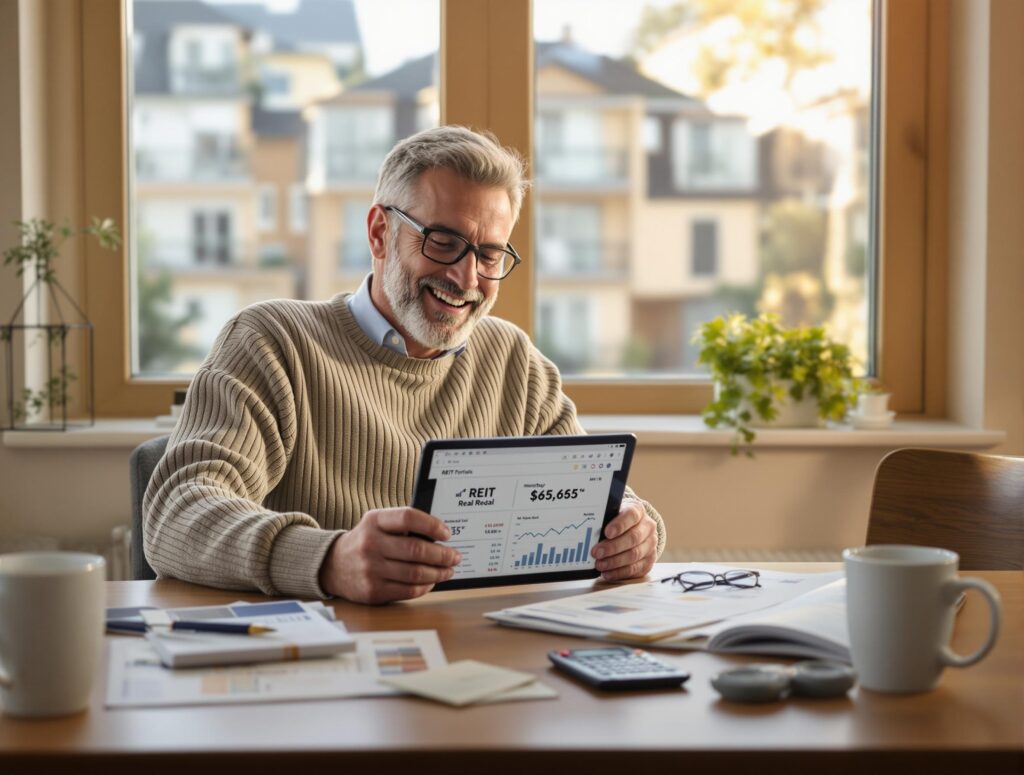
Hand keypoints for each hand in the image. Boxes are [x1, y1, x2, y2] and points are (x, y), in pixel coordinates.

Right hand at [318, 508, 461, 603]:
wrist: (332, 565)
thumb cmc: (365, 541)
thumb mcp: (377, 523)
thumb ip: (402, 525)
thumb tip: (439, 535)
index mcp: (374, 521)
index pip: (408, 517)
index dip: (431, 525)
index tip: (446, 533)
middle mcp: (370, 544)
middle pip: (416, 550)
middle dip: (442, 555)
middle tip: (454, 556)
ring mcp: (371, 569)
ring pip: (415, 573)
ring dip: (438, 573)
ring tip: (448, 570)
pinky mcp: (373, 591)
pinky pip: (408, 590)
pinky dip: (425, 586)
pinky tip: (432, 581)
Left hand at [591, 500, 657, 580]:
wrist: (634, 527)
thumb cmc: (618, 520)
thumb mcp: (612, 514)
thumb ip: (604, 519)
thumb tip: (588, 528)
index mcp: (638, 510)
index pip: (631, 515)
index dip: (619, 525)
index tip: (607, 533)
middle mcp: (647, 527)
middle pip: (633, 538)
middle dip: (612, 547)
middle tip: (596, 553)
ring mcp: (650, 544)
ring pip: (634, 555)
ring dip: (614, 562)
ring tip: (600, 564)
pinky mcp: (649, 560)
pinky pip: (635, 569)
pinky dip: (620, 572)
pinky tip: (608, 573)